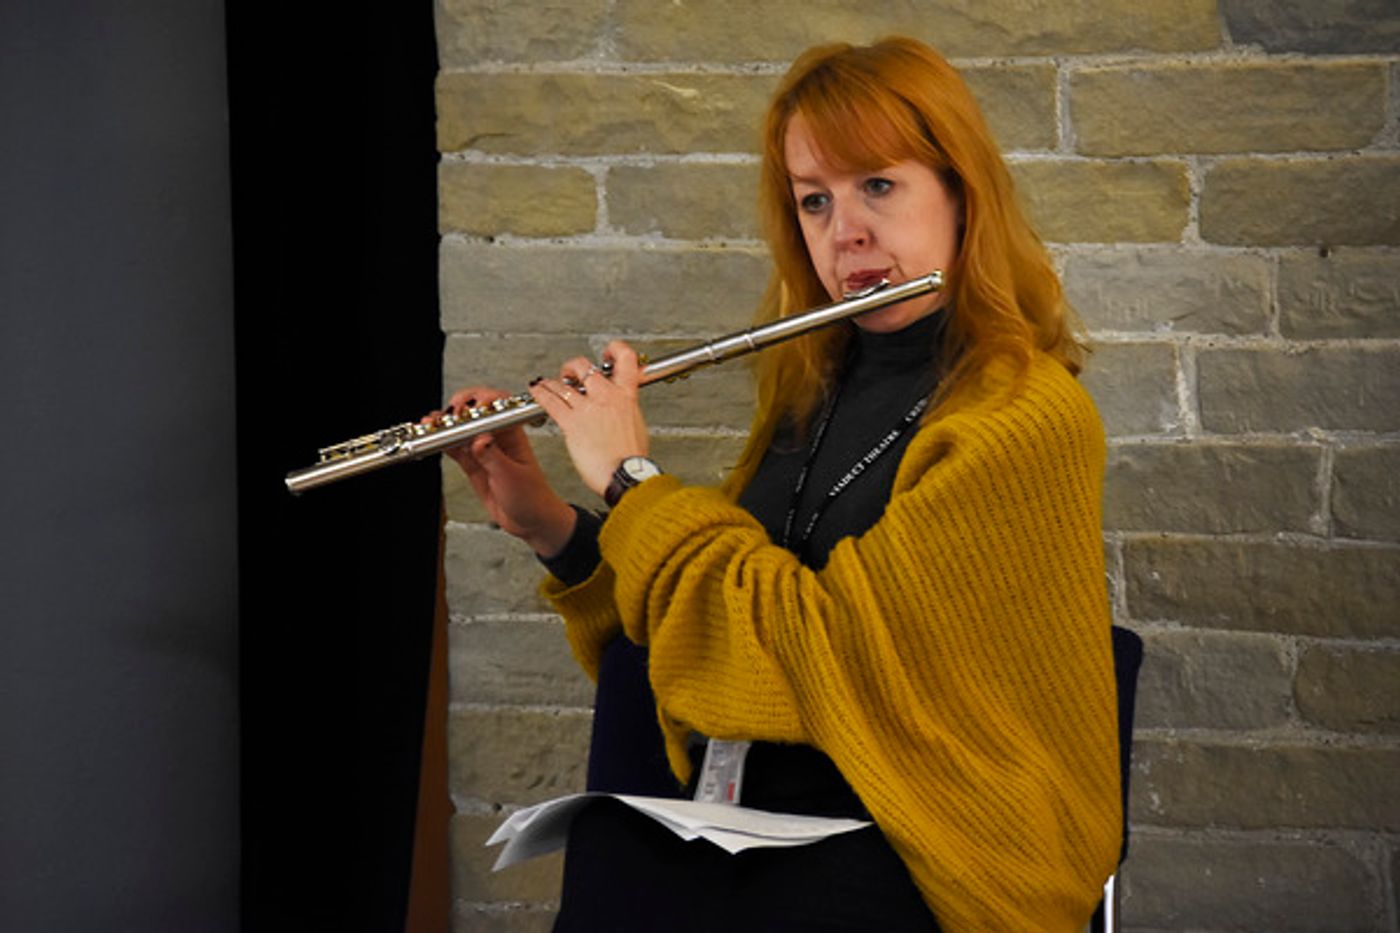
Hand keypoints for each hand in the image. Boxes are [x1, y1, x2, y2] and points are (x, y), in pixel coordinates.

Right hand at [424, 387, 575, 556]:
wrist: (531, 522)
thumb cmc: (532, 497)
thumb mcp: (512, 477)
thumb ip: (493, 457)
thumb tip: (479, 439)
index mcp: (513, 433)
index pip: (497, 404)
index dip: (480, 400)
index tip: (466, 409)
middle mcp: (498, 437)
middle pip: (475, 412)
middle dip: (458, 409)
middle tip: (446, 417)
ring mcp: (484, 451)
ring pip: (461, 430)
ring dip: (445, 425)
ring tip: (431, 424)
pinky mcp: (474, 465)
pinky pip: (456, 449)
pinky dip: (443, 443)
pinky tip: (432, 439)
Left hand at [530, 341, 649, 498]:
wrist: (626, 474)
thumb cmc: (631, 458)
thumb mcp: (637, 426)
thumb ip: (626, 410)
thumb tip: (622, 407)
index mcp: (626, 395)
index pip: (625, 357)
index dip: (614, 349)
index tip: (607, 352)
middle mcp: (606, 396)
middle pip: (584, 367)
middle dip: (573, 368)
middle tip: (571, 374)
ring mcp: (587, 408)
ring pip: (563, 384)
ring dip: (552, 382)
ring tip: (547, 383)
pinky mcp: (572, 423)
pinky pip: (551, 401)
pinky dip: (541, 393)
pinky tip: (537, 391)